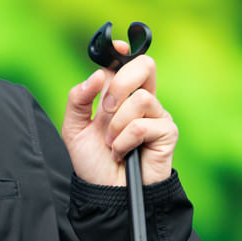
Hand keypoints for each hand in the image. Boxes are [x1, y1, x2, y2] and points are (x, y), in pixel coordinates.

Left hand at [61, 44, 176, 185]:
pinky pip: (144, 124)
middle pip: (145, 66)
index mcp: (121, 96)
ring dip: (117, 124)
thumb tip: (98, 75)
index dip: (124, 51)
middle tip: (105, 109)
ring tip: (111, 143)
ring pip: (141, 98)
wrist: (105, 193)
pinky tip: (122, 153)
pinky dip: (125, 140)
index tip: (116, 47)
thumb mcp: (74, 128)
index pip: (129, 63)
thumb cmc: (93, 163)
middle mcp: (142, 101)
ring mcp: (157, 116)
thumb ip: (78, 99)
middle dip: (120, 83)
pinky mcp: (167, 133)